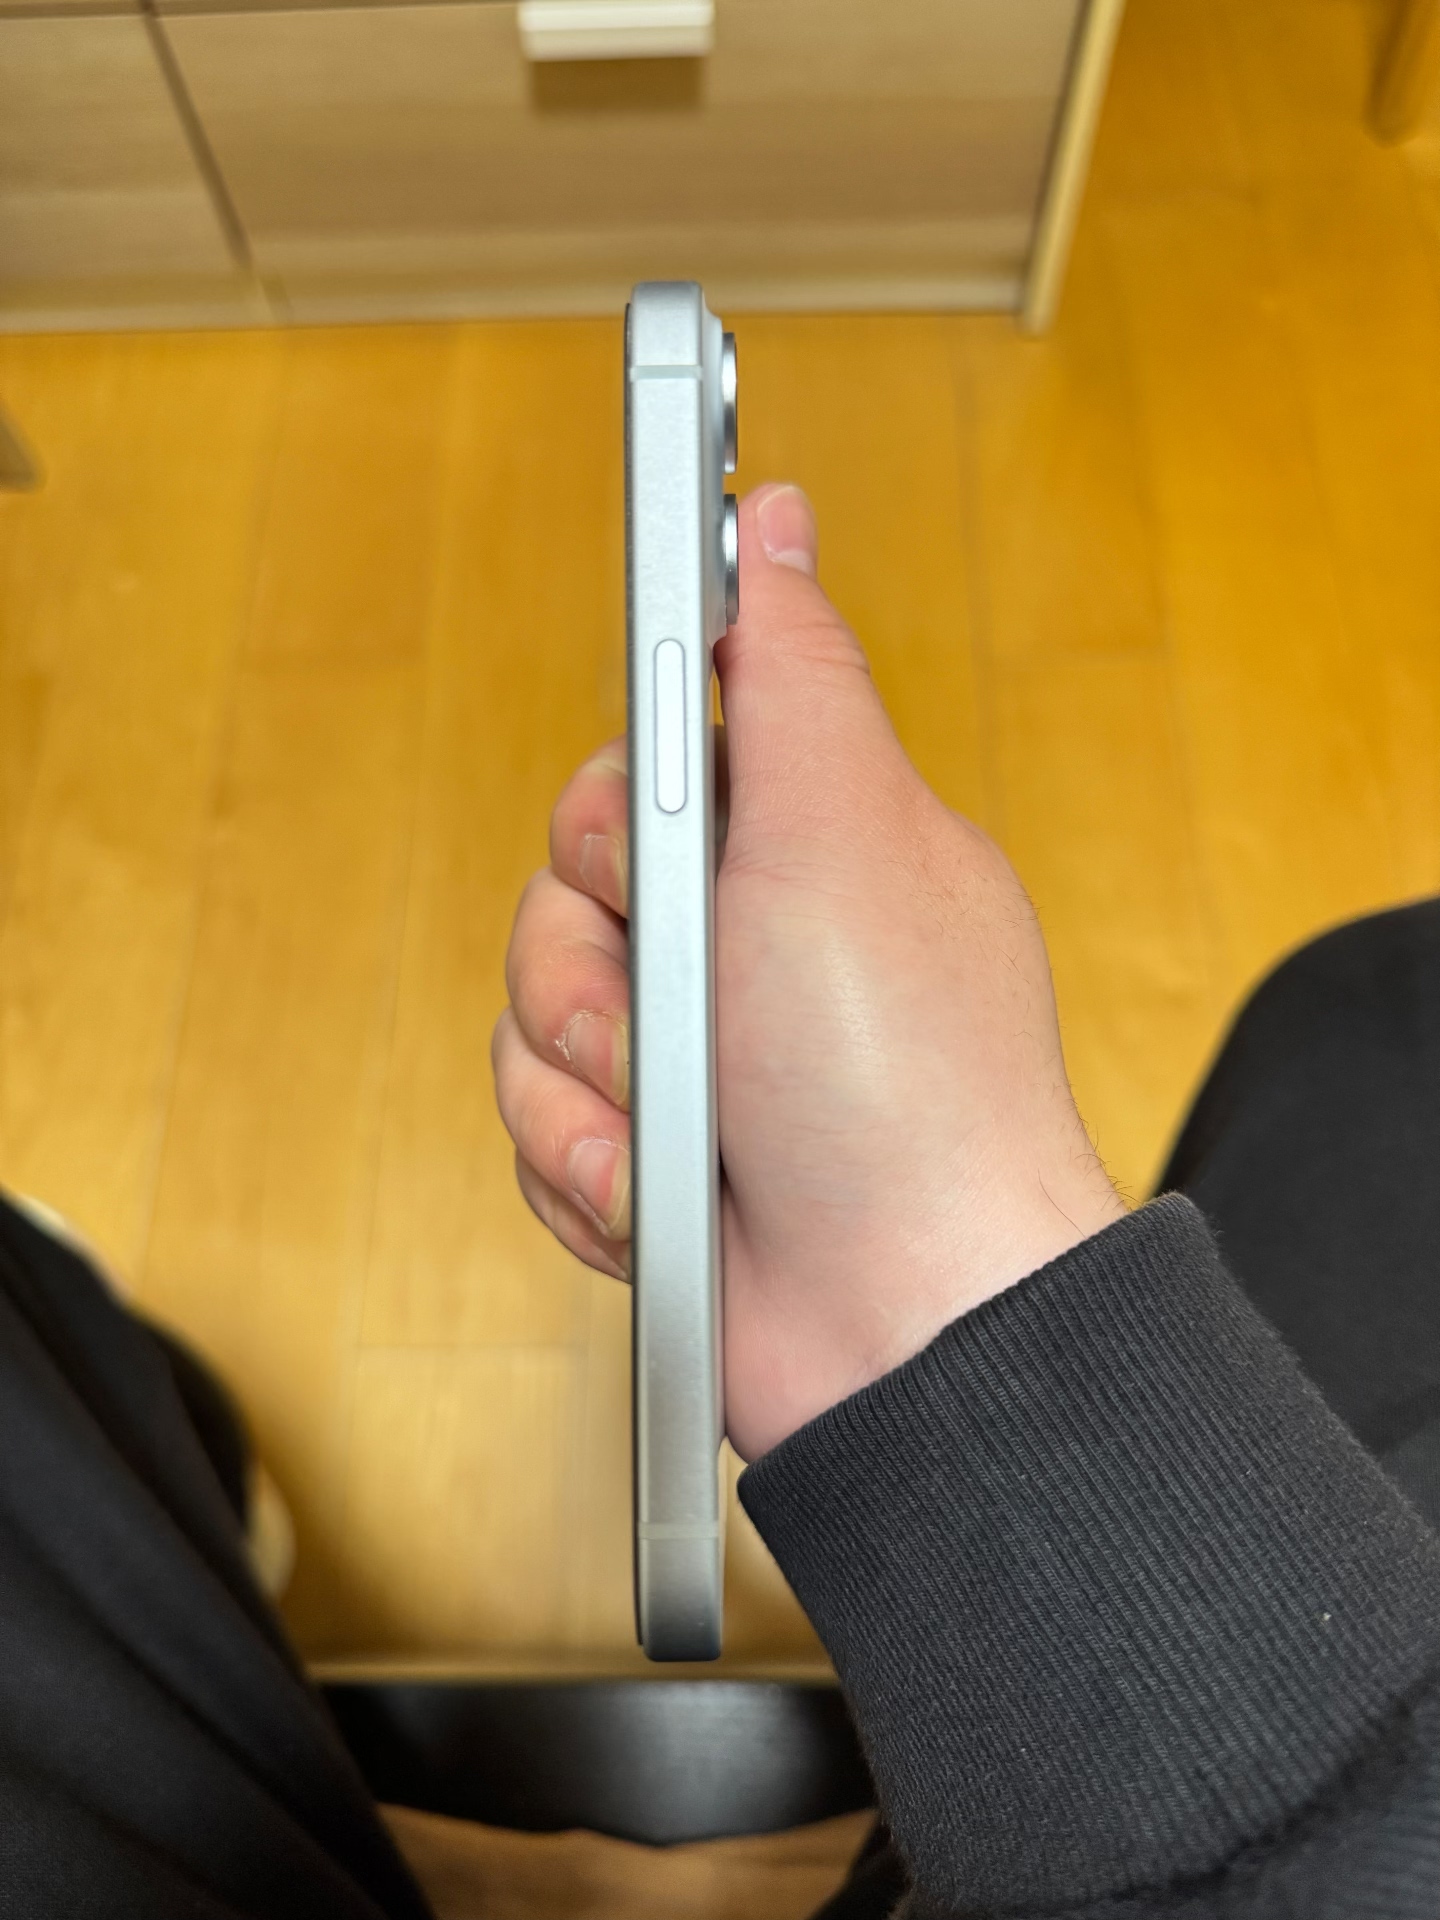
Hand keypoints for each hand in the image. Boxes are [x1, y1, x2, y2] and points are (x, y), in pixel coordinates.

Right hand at [493, 484, 1124, 1459]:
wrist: (895, 1311)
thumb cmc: (900, 1078)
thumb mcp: (847, 828)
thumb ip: (790, 668)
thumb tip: (777, 521)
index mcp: (802, 837)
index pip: (652, 753)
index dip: (629, 796)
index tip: (645, 840)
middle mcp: (743, 934)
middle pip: (563, 878)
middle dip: (597, 963)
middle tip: (683, 1006)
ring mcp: (694, 1046)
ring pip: (528, 1007)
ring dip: (587, 1082)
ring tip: (685, 1127)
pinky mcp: (643, 1143)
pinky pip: (534, 1119)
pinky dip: (586, 1166)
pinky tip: (666, 1195)